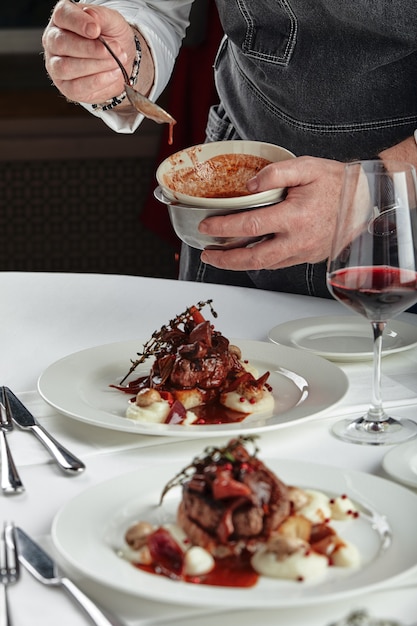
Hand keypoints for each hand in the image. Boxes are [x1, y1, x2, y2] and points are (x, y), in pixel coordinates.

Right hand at [42, 0, 136, 103]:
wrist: (120, 61)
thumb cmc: (112, 38)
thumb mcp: (112, 21)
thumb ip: (102, 16)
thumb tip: (91, 17)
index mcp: (62, 19)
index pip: (62, 15)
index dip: (78, 22)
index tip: (96, 30)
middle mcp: (53, 41)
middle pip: (62, 43)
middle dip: (91, 48)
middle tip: (115, 49)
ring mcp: (56, 66)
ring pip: (66, 67)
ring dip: (96, 65)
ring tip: (117, 62)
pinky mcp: (66, 87)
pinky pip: (76, 87)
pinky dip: (98, 81)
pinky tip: (113, 74)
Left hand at [199, 156, 344, 270]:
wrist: (365, 202)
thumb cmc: (337, 183)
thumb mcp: (307, 167)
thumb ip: (276, 173)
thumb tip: (250, 185)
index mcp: (295, 217)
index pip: (250, 226)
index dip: (224, 227)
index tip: (207, 225)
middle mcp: (298, 240)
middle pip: (253, 258)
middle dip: (225, 259)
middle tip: (207, 254)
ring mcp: (302, 252)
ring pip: (264, 266)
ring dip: (238, 264)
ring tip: (220, 257)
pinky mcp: (306, 257)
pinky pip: (277, 264)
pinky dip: (258, 261)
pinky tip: (246, 254)